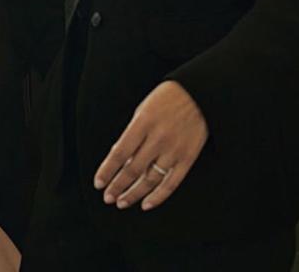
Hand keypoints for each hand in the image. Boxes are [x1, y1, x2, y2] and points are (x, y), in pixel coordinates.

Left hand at [94, 80, 208, 211]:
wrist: (199, 94)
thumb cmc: (166, 100)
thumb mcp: (142, 111)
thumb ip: (131, 135)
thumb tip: (119, 160)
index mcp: (143, 123)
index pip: (120, 153)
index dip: (107, 171)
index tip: (98, 183)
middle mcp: (158, 138)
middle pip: (133, 169)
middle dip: (118, 186)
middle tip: (107, 198)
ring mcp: (174, 149)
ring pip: (150, 180)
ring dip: (134, 194)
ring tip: (122, 202)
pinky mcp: (188, 157)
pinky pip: (172, 182)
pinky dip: (158, 196)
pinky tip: (146, 204)